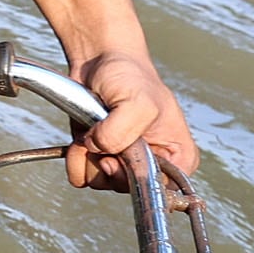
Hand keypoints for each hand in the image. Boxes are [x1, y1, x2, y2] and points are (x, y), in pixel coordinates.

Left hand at [64, 48, 197, 192]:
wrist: (99, 62)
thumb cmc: (130, 75)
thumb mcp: (137, 102)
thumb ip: (122, 133)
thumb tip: (99, 150)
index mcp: (178, 157)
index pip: (161, 190)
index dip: (135, 178)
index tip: (119, 156)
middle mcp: (153, 166)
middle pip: (127, 189)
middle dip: (108, 162)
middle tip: (104, 134)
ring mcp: (124, 164)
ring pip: (101, 183)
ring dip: (89, 157)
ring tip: (94, 129)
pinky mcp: (98, 160)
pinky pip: (81, 176)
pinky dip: (75, 157)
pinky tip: (81, 137)